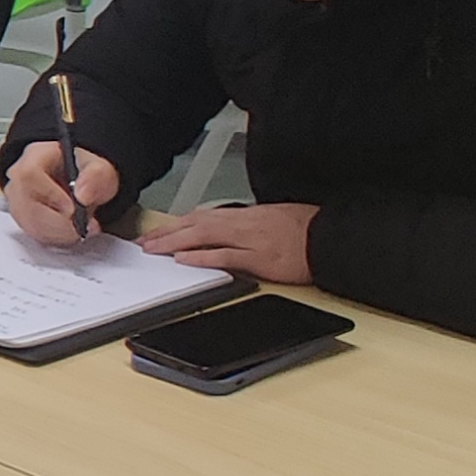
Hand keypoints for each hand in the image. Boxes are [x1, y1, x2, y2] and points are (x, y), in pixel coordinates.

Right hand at [1, 140, 116, 246]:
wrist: (81, 184)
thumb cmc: (84, 172)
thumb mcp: (100, 167)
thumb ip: (96, 177)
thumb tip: (82, 195)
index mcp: (35, 156)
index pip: (29, 175)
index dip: (50, 195)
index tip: (73, 209)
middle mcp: (19, 178)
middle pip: (26, 204)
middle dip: (58, 222)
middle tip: (83, 226)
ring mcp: (18, 200)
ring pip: (29, 223)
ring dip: (59, 233)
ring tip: (82, 228)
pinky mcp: (22, 219)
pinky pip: (33, 234)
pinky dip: (55, 238)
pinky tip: (71, 232)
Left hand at [141, 201, 318, 284]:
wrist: (330, 236)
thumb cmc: (306, 228)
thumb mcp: (273, 219)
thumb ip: (248, 225)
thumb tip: (227, 230)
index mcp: (246, 215)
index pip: (204, 216)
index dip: (178, 223)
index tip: (158, 231)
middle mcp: (244, 223)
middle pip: (197, 224)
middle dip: (168, 233)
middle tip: (145, 242)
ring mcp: (250, 239)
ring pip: (205, 236)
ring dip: (176, 242)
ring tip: (154, 250)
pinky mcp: (260, 257)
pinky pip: (226, 256)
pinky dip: (203, 257)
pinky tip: (184, 260)